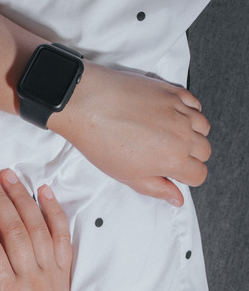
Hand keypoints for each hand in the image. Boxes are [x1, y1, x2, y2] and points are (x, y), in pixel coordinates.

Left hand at [49, 62, 210, 206]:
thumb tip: (176, 199)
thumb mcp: (126, 175)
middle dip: (190, 157)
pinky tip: (170, 116)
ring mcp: (179, 111)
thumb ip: (156, 188)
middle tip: (166, 155)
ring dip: (191, 134)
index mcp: (173, 159)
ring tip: (167, 135)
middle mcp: (182, 134)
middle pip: (204, 151)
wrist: (86, 104)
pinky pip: (194, 103)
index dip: (186, 178)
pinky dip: (188, 111)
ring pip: (203, 127)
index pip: (199, 174)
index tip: (174, 174)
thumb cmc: (99, 139)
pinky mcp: (171, 91)